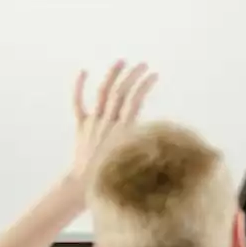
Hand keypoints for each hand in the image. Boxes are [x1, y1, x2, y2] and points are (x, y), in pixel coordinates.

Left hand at [70, 61, 156, 181]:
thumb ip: (149, 148)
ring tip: (121, 61)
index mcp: (123, 131)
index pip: (135, 101)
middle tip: (143, 64)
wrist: (82, 185)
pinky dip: (79, 87)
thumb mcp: (136, 164)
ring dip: (112, 75)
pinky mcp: (81, 126)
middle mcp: (108, 123)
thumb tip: (167, 138)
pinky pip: (78, 103)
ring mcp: (93, 123)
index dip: (144, 86)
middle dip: (132, 76)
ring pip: (103, 94)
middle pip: (120, 92)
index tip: (154, 75)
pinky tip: (84, 71)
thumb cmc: (113, 179)